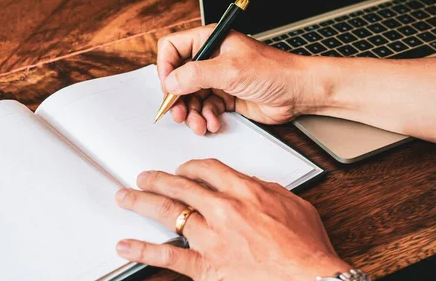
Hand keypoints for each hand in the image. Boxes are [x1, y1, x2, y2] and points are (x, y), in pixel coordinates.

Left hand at [115, 159, 349, 280]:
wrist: (308, 277)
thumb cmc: (304, 246)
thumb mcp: (292, 203)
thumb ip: (265, 189)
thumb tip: (248, 182)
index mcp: (245, 190)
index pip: (208, 169)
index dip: (190, 166)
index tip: (183, 168)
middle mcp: (223, 209)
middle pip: (181, 185)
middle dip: (158, 179)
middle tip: (145, 177)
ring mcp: (211, 237)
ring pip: (168, 213)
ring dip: (143, 202)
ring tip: (127, 197)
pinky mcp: (206, 266)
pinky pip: (168, 256)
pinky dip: (143, 249)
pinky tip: (127, 244)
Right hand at [156, 25, 314, 134]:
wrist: (298, 91)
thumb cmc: (274, 71)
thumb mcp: (230, 70)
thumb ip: (196, 75)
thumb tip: (171, 82)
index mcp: (210, 40)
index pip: (172, 48)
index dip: (166, 68)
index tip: (169, 87)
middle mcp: (211, 58)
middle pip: (178, 77)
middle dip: (177, 98)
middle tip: (178, 113)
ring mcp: (218, 78)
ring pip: (190, 96)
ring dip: (191, 112)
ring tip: (198, 123)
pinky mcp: (225, 97)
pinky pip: (205, 108)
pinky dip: (206, 118)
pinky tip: (213, 123)